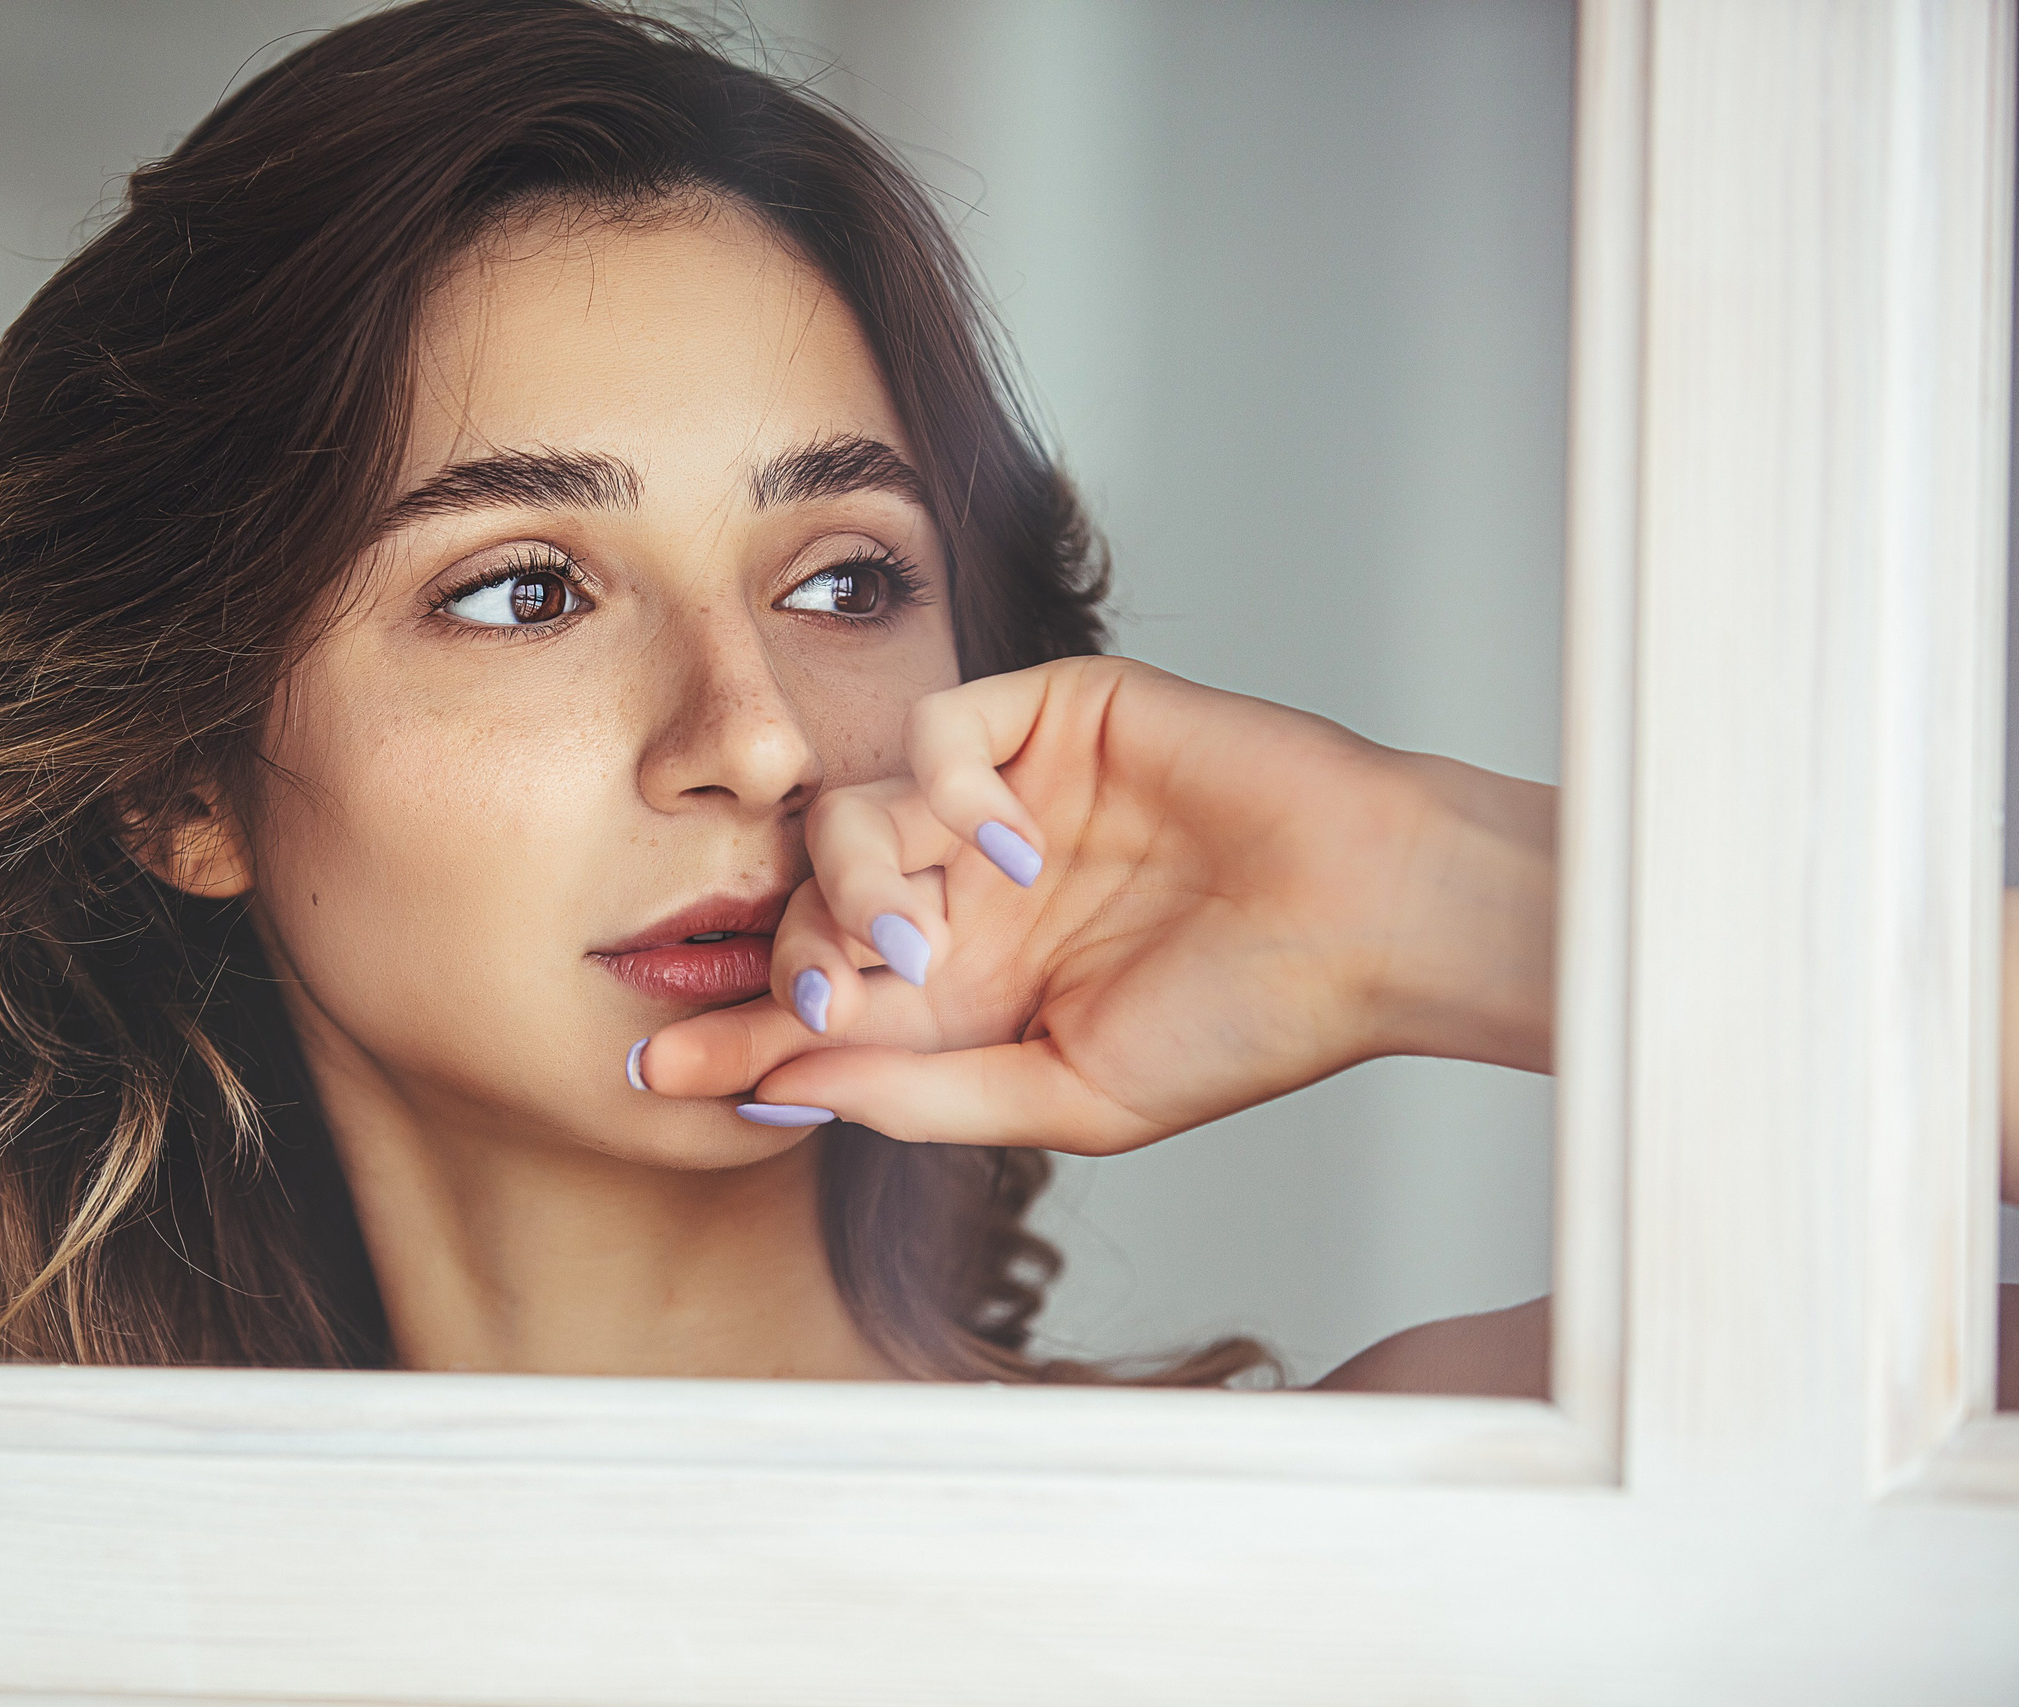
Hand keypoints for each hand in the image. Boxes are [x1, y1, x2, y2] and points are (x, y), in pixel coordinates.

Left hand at [637, 656, 1555, 1151]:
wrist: (1368, 924)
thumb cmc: (1247, 1020)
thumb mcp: (1067, 1092)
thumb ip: (921, 1092)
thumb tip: (778, 1091)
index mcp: (971, 986)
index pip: (820, 999)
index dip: (737, 1032)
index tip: (655, 1068)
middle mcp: (970, 890)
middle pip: (809, 903)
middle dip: (798, 957)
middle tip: (835, 998)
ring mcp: (1003, 801)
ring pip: (851, 815)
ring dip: (860, 883)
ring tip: (927, 939)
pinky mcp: (1047, 718)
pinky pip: (932, 735)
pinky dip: (941, 792)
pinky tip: (1003, 845)